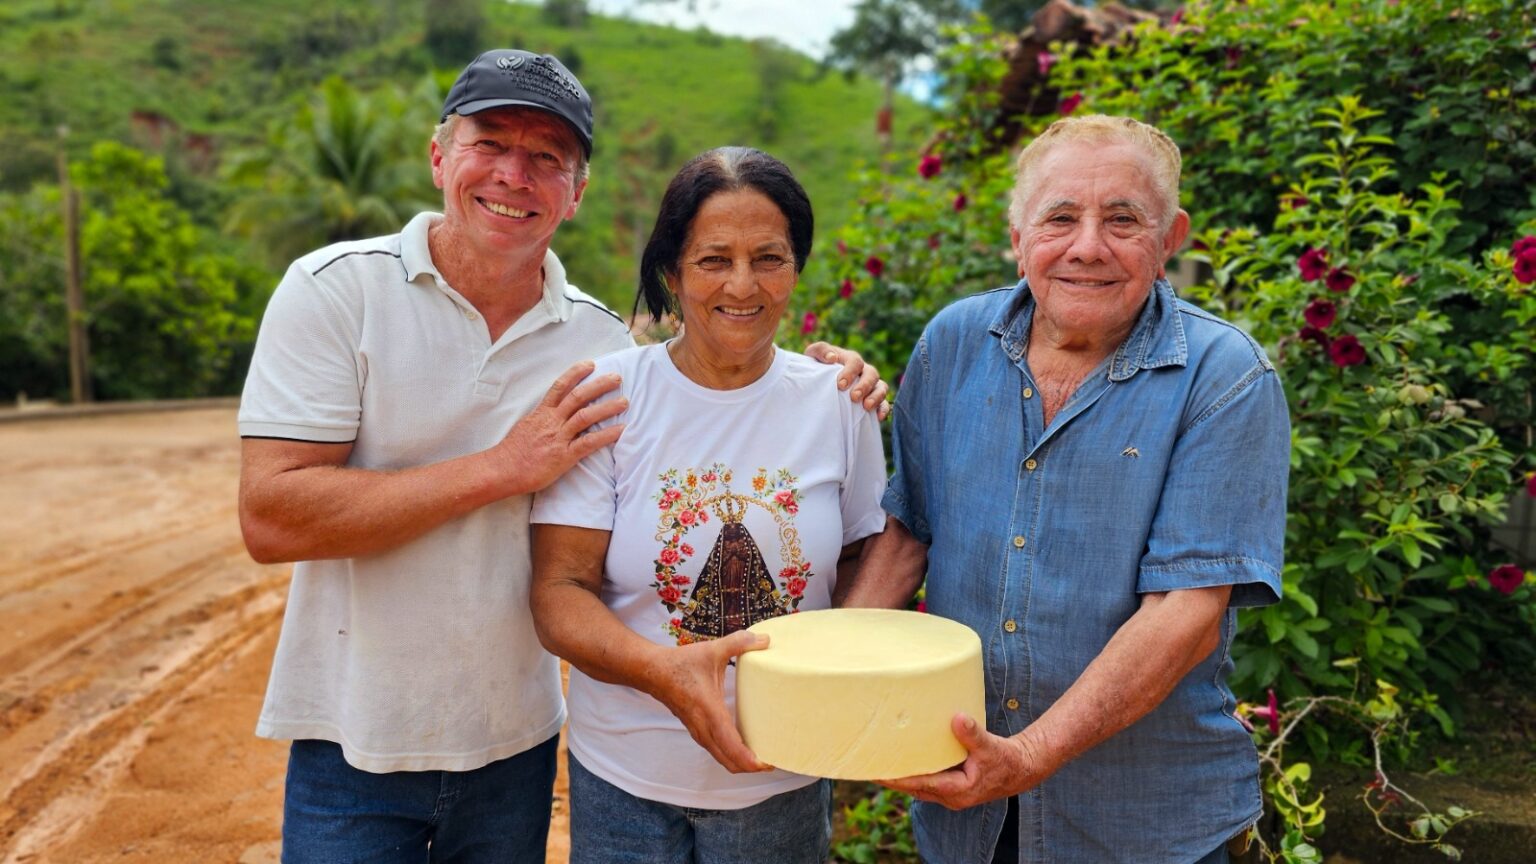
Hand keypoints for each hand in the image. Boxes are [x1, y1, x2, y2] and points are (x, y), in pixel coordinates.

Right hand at [487, 360, 625, 494]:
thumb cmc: (513, 452)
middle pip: (578, 396)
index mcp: (541, 413)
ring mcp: (558, 438)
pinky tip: (621, 430)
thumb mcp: (526, 427)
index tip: (590, 364)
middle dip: (599, 385)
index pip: (560, 386)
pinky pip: (588, 443)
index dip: (576, 373)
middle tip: (617, 378)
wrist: (501, 470)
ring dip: (607, 407)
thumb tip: (553, 413)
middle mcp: (551, 421)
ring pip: (585, 416)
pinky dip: (606, 435)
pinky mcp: (563, 456)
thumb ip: (542, 418)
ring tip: (624, 402)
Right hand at [644, 630, 772, 773]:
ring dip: (742, 763)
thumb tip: (765, 639)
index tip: (769, 764)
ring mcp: (699, 732)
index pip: (732, 747)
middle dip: (752, 767)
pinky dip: (732, 755)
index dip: (751, 761)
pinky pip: (717, 751)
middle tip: (774, 760)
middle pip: (730, 762)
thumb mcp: (712, 650)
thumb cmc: (680, 664)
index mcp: (710, 712)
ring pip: (722, 759)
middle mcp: (704, 728)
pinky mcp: (697, 731)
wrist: (652, 672)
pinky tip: (745, 746)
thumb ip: (739, 643)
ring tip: (763, 756)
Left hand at [805, 342, 890, 420]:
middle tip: (854, 397)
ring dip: (876, 396)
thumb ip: (821, 351)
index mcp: (849, 359)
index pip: (855, 361)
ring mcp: (870, 385)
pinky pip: (884, 403)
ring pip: (881, 387)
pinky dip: (883, 409)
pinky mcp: (873, 399)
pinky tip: (878, 417)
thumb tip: (832, 358)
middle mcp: (863, 371)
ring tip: (867, 406)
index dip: (850, 372)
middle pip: (872, 374)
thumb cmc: (816, 366)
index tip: (840, 385)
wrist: (816, 381)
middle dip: (864, 386)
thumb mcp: (813, 355)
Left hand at [879, 714, 1044, 810]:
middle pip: (912, 787)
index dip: (897, 778)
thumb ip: (973, 734)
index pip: (919, 784)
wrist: (1021, 769)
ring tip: (876, 762)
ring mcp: (949, 792)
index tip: (877, 771)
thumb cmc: (1006, 760)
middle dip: (891, 778)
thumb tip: (958, 719)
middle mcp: (949, 796)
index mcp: (956, 790)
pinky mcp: (950, 784)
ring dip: (899, 776)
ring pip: (917, 785)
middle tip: (865, 765)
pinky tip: (900, 759)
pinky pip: (925, 779)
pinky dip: (912, 771)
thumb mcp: (990, 746)